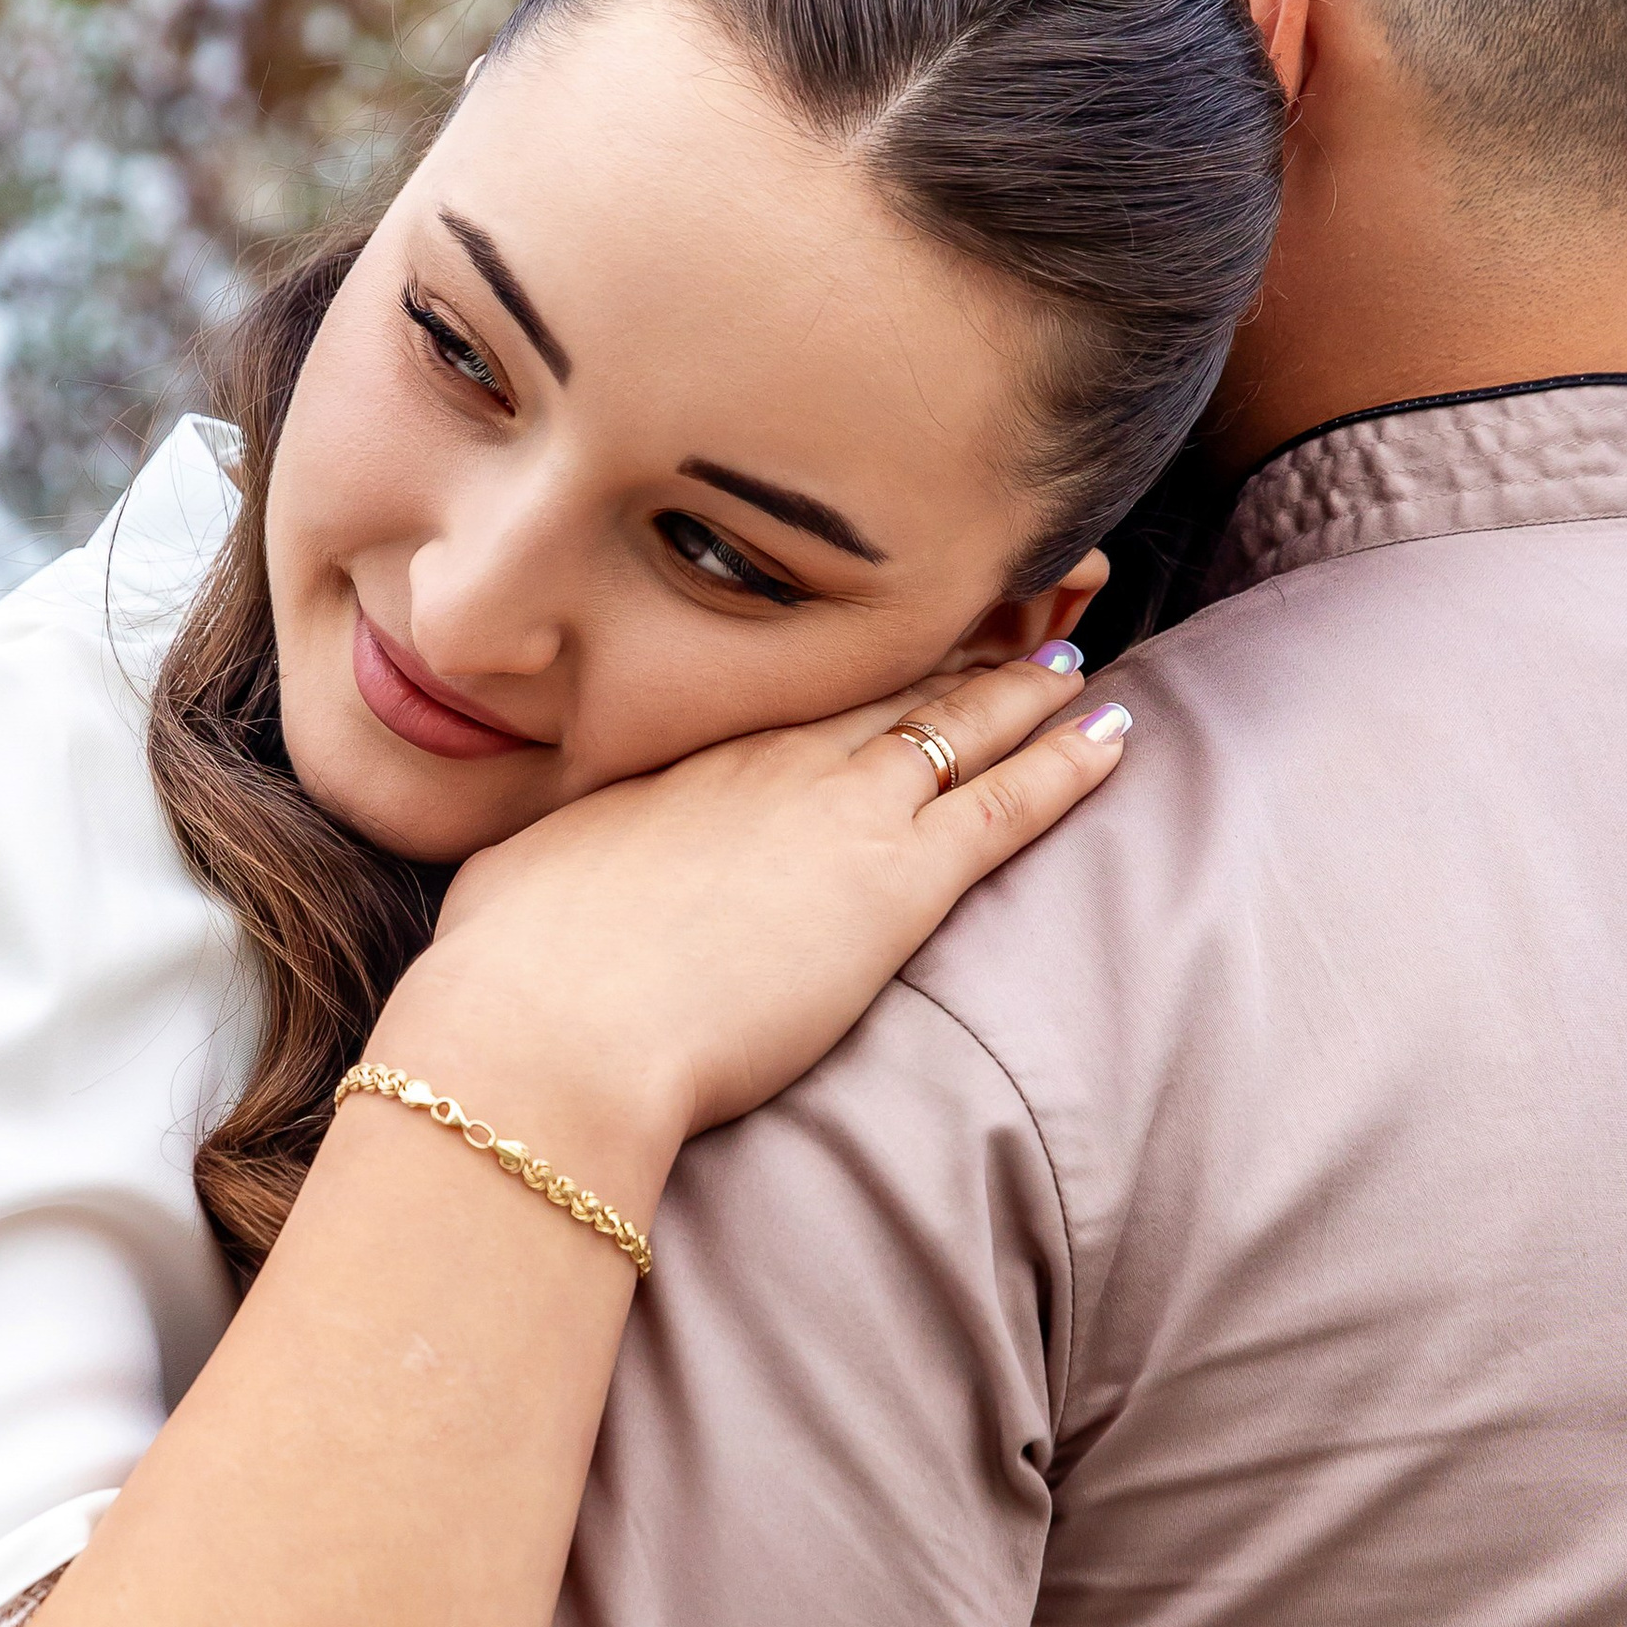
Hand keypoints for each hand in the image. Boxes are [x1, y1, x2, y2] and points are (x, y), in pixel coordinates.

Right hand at [393, 655, 1127, 1161]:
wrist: (552, 1023)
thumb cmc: (513, 967)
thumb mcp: (520, 879)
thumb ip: (557, 859)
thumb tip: (537, 872)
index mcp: (686, 755)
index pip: (793, 688)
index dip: (852, 656)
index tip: (889, 628)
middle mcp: (770, 757)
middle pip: (881, 681)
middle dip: (949, 643)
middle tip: (1012, 603)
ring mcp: (840, 806)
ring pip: (955, 722)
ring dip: (1021, 687)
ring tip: (1071, 656)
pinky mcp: (896, 880)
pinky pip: (1004, 803)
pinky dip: (1066, 765)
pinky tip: (1114, 734)